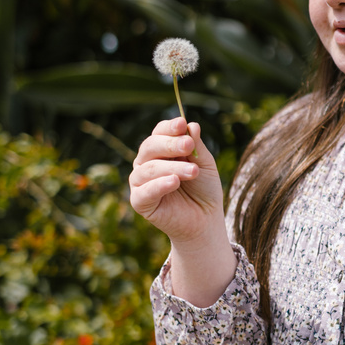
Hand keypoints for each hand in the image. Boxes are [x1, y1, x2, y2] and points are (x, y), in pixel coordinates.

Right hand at [129, 117, 224, 245]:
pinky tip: (174, 182)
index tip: (182, 124)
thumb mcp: (205, 164)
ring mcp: (140, 182)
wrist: (205, 220)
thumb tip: (191, 125)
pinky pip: (144, 191)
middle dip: (170, 144)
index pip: (159, 132)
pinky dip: (159, 185)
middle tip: (189, 145)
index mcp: (161, 150)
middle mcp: (146, 163)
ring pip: (149, 168)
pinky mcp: (139, 202)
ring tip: (193, 171)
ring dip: (173, 167)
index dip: (169, 127)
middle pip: (150, 146)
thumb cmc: (203, 189)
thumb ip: (197, 147)